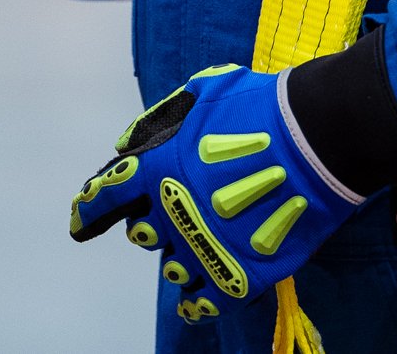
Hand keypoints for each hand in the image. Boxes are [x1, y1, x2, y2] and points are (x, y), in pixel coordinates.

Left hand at [69, 64, 363, 325]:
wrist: (316, 138)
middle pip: (142, 237)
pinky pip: (205, 302)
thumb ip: (161, 118)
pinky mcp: (240, 274)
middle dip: (148, 227)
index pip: (109, 196)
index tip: (80, 219)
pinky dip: (196, 303)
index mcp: (160, 170)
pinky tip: (193, 302)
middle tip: (166, 217)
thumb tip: (127, 143)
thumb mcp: (202, 92)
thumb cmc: (260, 106)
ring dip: (176, 259)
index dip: (91, 208)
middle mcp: (174, 214)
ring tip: (192, 248)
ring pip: (172, 270)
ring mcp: (206, 249)